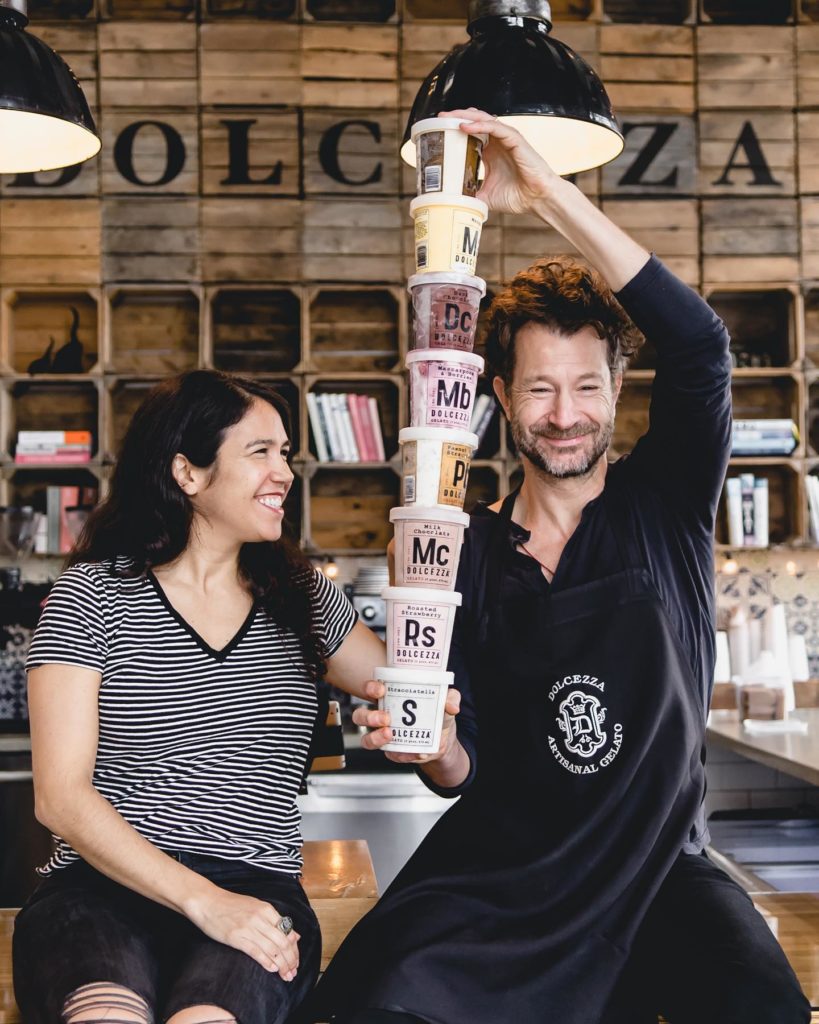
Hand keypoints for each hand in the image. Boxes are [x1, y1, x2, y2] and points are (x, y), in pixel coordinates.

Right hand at [187, 885, 300, 979]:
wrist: (208, 901)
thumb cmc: (231, 904)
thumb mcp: (256, 906)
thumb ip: (274, 920)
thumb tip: (294, 935)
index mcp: (266, 909)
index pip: (288, 931)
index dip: (294, 948)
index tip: (296, 960)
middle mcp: (260, 918)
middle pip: (283, 942)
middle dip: (291, 959)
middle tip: (293, 972)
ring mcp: (248, 928)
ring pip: (272, 949)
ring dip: (282, 964)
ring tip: (286, 975)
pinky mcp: (236, 938)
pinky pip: (256, 952)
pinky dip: (267, 962)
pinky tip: (272, 969)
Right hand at [352, 679, 460, 765]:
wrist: (444, 740)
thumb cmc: (438, 713)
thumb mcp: (446, 702)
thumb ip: (450, 698)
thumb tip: (452, 705)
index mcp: (390, 697)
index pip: (370, 689)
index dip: (370, 687)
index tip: (380, 689)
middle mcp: (381, 715)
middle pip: (360, 715)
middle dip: (369, 716)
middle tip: (386, 717)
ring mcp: (383, 735)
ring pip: (366, 738)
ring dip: (375, 737)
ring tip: (390, 735)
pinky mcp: (391, 752)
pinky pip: (388, 755)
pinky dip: (399, 755)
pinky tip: (410, 752)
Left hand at [440, 107, 563, 214]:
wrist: (537, 200)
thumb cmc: (517, 197)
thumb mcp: (485, 197)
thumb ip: (470, 195)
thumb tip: (449, 201)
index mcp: (490, 152)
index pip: (470, 134)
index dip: (454, 129)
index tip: (437, 131)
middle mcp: (497, 142)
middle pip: (474, 121)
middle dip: (456, 117)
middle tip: (439, 117)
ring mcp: (507, 139)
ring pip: (483, 119)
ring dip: (465, 116)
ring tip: (448, 117)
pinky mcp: (515, 140)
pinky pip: (496, 127)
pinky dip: (479, 125)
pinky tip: (465, 126)